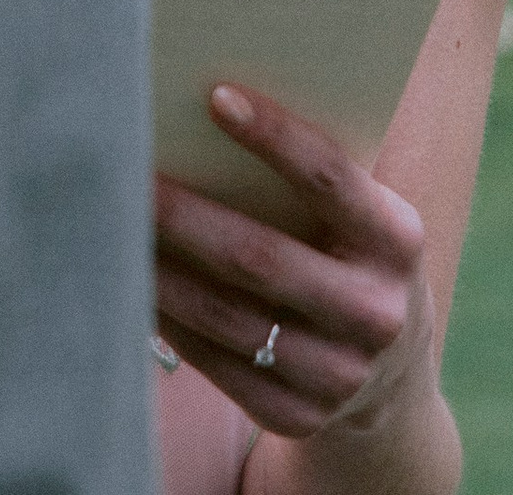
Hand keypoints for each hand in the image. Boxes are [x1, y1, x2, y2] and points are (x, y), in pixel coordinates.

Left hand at [152, 84, 438, 444]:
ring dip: (161, 270)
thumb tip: (209, 107)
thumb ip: (311, 176)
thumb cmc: (351, 254)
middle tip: (128, 171)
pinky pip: (216, 362)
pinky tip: (135, 284)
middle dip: (185, 213)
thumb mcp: (361, 217)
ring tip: (114, 226)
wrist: (390, 374)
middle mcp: (377, 311)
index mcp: (398, 241)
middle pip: (260, 256)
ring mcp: (338, 374)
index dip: (275, 137)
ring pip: (226, 315)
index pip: (330, 179)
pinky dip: (170, 320)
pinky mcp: (297, 416)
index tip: (215, 96)